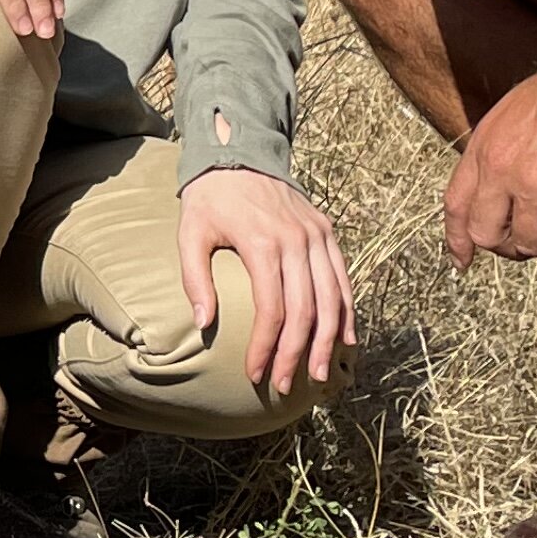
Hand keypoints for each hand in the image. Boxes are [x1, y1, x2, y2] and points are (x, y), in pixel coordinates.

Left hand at [177, 166, 353, 391]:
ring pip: (332, 299)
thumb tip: (203, 324)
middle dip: (296, 354)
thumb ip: (195, 278)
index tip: (254, 374)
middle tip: (285, 385)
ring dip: (328, 342)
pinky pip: (343, 279)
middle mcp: (297, 241)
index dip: (265, 347)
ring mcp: (317, 236)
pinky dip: (346, 311)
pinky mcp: (326, 232)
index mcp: (263, 244)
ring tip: (319, 375)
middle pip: (306, 311)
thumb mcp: (190, 233)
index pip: (272, 310)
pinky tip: (345, 340)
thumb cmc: (210, 198)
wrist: (239, 152)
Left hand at [440, 33, 536, 267]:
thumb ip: (501, 151)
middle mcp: (502, 170)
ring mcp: (536, 187)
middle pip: (487, 234)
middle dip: (507, 246)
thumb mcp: (514, 113)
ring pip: (529, 244)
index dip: (457, 237)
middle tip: (533, 240)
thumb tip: (505, 190)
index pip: (456, 203)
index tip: (462, 258)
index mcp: (485, 146)